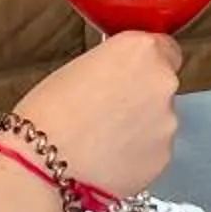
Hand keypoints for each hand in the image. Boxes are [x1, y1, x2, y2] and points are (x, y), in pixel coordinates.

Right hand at [14, 32, 181, 200]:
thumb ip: (115, 65)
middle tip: (107, 110)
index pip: (165, 47)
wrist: (43, 163)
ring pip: (159, 120)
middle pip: (161, 85)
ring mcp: (167, 123)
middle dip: (141, 96)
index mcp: (141, 51)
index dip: (146, 64)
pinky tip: (107, 158)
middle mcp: (162, 83)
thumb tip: (121, 75)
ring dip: (139, 127)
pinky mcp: (164, 158)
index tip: (132, 73)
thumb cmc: (48, 113)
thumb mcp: (79, 67)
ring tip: (101, 139)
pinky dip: (137, 154)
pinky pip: (154, 151)